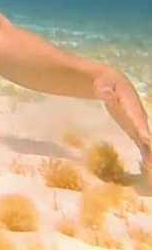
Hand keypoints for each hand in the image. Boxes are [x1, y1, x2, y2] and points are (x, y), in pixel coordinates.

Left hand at [94, 68, 151, 184]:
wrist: (110, 82)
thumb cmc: (105, 82)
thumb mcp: (103, 83)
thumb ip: (104, 89)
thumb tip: (105, 93)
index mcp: (131, 102)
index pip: (137, 116)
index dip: (141, 127)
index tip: (146, 138)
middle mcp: (138, 114)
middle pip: (146, 131)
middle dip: (150, 144)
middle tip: (151, 160)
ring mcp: (137, 123)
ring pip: (146, 139)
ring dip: (149, 152)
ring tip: (150, 167)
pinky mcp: (133, 129)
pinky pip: (141, 143)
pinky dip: (145, 154)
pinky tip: (146, 167)